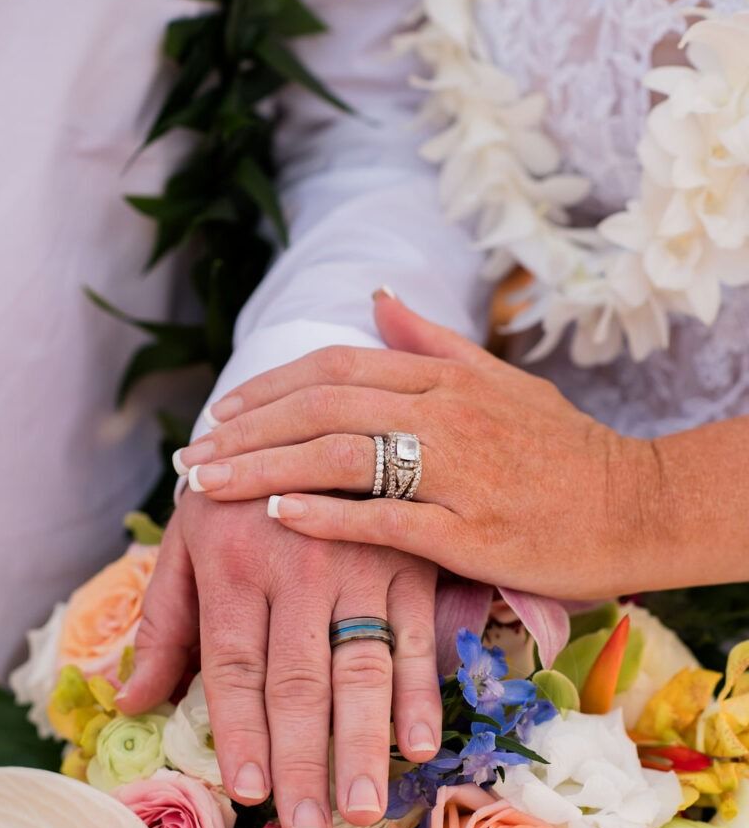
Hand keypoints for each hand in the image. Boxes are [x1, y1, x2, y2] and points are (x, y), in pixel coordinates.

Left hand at [116, 491, 440, 827]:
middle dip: (303, 760)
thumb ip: (165, 621)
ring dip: (365, 742)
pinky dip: (420, 691)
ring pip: (361, 667)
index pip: (235, 665)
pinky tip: (422, 743)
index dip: (241, 731)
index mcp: (232, 561)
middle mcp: (296, 565)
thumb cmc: (240, 493)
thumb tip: (131, 701)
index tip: (247, 791)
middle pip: (298, 680)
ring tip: (366, 805)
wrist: (317, 415)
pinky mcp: (409, 559)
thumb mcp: (190, 539)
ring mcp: (360, 563)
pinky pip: (415, 635)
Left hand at [173, 297, 659, 599]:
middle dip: (246, 429)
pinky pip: (386, 519)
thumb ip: (434, 341)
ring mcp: (459, 473)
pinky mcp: (472, 533)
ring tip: (207, 485)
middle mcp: (446, 414)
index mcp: (448, 378)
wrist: (637, 507)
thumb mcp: (504, 381)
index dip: (269, 386)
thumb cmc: (567, 450)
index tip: (221, 413)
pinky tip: (276, 518)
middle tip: (190, 456)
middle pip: (323, 406)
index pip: (336, 367)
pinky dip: (328, 515)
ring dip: (263, 468)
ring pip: (341, 456)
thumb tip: (378, 295)